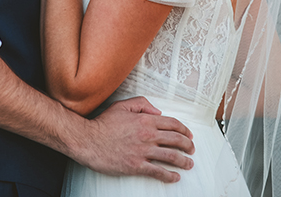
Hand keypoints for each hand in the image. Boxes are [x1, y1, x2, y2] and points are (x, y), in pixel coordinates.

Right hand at [72, 97, 194, 182]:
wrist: (88, 140)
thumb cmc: (103, 123)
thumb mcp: (122, 105)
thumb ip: (142, 103)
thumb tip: (157, 111)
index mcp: (145, 120)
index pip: (172, 124)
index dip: (184, 129)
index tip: (189, 134)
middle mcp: (148, 135)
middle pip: (176, 140)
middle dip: (188, 145)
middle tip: (192, 149)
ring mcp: (143, 151)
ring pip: (171, 156)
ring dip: (184, 161)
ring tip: (189, 164)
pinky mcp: (136, 166)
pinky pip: (158, 172)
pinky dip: (169, 175)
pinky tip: (175, 177)